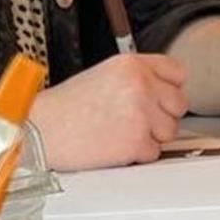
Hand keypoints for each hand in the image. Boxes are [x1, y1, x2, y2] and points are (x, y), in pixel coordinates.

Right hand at [29, 54, 189, 170]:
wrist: (41, 131)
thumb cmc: (64, 107)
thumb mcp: (103, 75)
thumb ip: (136, 78)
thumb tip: (164, 92)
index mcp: (132, 64)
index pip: (176, 73)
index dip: (167, 89)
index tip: (158, 98)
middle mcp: (140, 85)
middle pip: (179, 104)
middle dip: (161, 116)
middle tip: (133, 120)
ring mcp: (141, 114)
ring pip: (170, 131)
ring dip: (151, 136)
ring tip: (120, 132)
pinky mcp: (137, 142)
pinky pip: (154, 153)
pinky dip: (137, 155)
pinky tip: (114, 145)